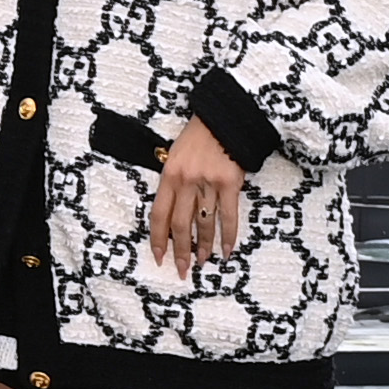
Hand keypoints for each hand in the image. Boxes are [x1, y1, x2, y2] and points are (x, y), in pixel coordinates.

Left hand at [149, 122, 246, 276]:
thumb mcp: (174, 156)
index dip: (157, 240)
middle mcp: (186, 182)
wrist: (224, 118)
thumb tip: (172, 213)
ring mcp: (208, 183)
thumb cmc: (198, 137)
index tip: (159, 258)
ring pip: (203, 224)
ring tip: (203, 262)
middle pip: (179, 225)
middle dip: (180, 251)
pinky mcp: (230, 183)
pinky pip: (228, 216)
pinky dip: (229, 236)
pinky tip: (227, 250)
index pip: (158, 215)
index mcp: (168, 175)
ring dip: (203, 247)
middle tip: (182, 270)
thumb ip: (172, 183)